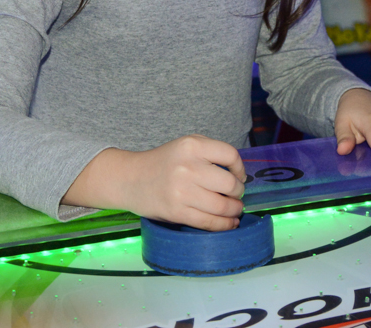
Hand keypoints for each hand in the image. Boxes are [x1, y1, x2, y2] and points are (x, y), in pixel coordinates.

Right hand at [62, 135, 245, 231]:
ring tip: (234, 210)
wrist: (131, 179)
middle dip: (238, 192)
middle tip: (236, 195)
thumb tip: (239, 175)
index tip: (239, 176)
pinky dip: (224, 225)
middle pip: (230, 183)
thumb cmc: (163, 163)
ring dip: (234, 210)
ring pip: (222, 206)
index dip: (240, 168)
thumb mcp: (185, 146)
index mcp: (191, 146)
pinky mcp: (177, 212)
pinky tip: (229, 223)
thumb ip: (210, 153)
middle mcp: (187, 167)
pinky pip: (209, 222)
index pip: (230, 155)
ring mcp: (182, 191)